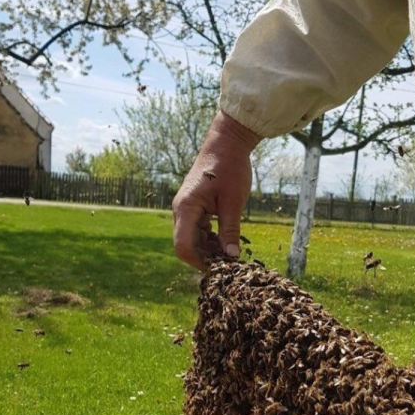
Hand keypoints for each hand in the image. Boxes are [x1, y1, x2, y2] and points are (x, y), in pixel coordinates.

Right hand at [172, 112, 259, 269]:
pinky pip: (199, 230)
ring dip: (210, 249)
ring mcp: (187, 209)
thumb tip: (231, 257)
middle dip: (206, 257)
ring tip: (231, 253)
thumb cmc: (230, 169)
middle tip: (229, 264)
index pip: (183, 246)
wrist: (227, 144)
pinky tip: (227, 242)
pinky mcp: (195, 207)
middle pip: (186, 245)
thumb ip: (230, 230)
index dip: (199, 262)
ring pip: (193, 239)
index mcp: (186, 209)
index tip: (220, 269)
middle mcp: (181, 210)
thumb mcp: (233, 202)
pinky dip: (211, 239)